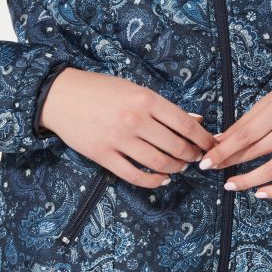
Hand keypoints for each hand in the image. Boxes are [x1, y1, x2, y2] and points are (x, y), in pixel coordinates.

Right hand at [40, 68, 216, 188]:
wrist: (61, 96)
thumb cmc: (101, 89)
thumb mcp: (135, 89)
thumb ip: (165, 107)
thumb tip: (196, 121)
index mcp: (145, 99)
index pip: (185, 124)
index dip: (202, 138)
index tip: (210, 144)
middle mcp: (134, 120)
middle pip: (175, 146)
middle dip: (191, 155)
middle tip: (196, 157)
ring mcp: (118, 140)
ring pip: (158, 163)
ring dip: (175, 168)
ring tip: (180, 166)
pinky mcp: (104, 156)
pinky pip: (135, 176)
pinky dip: (153, 181)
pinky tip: (161, 178)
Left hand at [199, 72, 271, 197]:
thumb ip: (249, 119)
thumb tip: (221, 139)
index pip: (245, 134)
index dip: (224, 150)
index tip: (206, 160)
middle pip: (256, 151)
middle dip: (230, 162)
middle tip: (212, 170)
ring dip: (249, 180)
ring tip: (231, 185)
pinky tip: (261, 193)